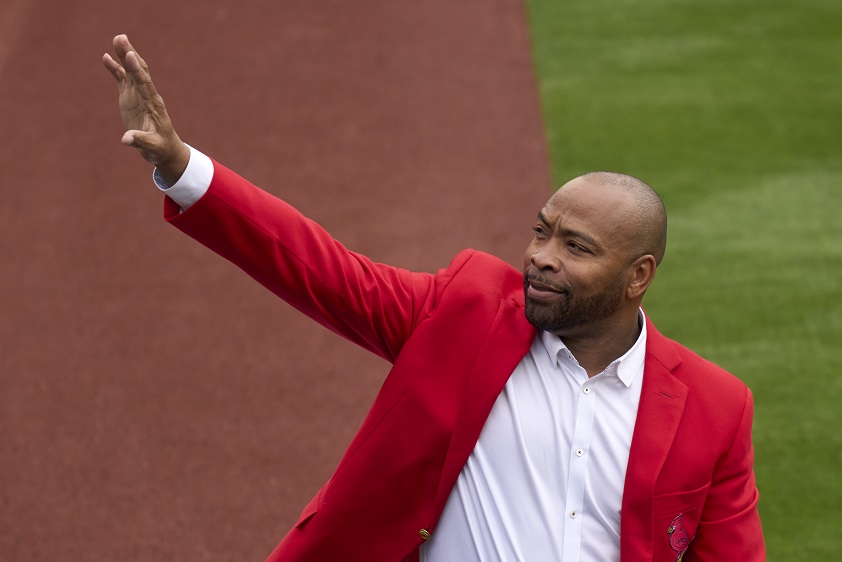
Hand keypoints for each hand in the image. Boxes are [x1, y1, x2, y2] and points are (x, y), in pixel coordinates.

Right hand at [103, 34, 189, 184]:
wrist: (163, 149)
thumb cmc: (160, 148)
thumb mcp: (151, 147)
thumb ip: (139, 140)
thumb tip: (125, 139)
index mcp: (154, 105)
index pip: (145, 84)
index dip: (137, 70)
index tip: (131, 56)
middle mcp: (147, 96)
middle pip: (139, 71)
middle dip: (130, 55)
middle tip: (121, 38)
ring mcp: (138, 95)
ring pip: (131, 71)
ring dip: (124, 56)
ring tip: (117, 39)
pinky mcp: (131, 98)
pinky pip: (122, 80)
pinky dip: (115, 69)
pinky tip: (106, 57)